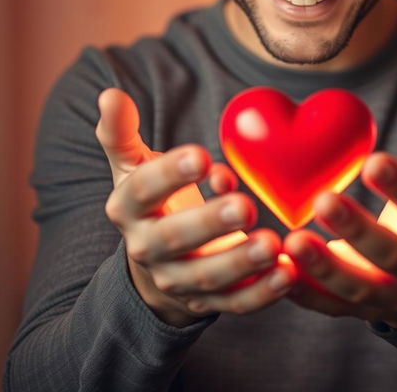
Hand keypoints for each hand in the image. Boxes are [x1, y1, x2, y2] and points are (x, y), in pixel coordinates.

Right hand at [96, 88, 296, 327]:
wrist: (156, 262)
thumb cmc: (153, 200)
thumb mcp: (132, 166)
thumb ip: (121, 132)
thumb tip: (109, 94)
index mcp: (128, 208)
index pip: (142, 191)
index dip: (169, 175)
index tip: (202, 156)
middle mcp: (147, 248)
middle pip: (173, 239)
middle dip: (208, 224)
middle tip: (243, 206)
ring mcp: (177, 280)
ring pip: (206, 276)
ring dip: (239, 262)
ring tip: (272, 244)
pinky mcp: (206, 302)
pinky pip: (234, 303)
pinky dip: (261, 293)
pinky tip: (288, 273)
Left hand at [283, 102, 396, 327]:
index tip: (374, 161)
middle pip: (391, 255)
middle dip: (357, 230)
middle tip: (323, 199)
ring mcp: (389, 296)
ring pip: (357, 287)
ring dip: (324, 267)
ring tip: (293, 240)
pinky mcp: (357, 310)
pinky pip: (329, 306)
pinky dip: (303, 292)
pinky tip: (277, 269)